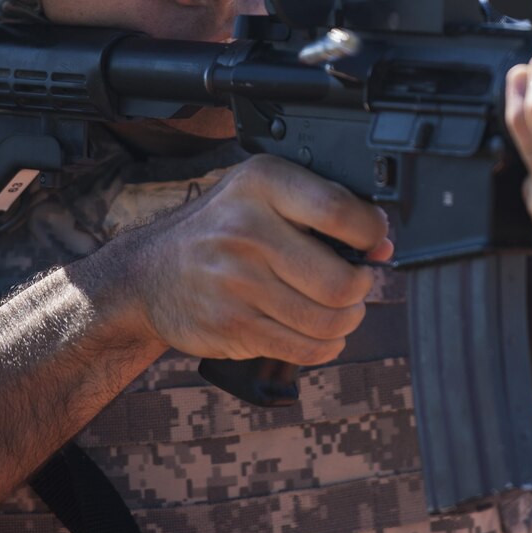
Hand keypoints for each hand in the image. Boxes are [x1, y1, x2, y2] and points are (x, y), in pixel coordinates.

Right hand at [123, 155, 393, 364]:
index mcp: (260, 184)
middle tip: (357, 283)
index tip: (374, 241)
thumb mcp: (261, 194)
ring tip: (341, 309)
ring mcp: (236, 282)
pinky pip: (304, 348)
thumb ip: (321, 209)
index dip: (372, 233)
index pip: (339, 211)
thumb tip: (383, 244)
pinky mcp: (232, 326)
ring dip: (347, 320)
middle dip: (362, 288)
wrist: (149, 273)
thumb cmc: (220, 228)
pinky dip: (325, 346)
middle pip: (341, 280)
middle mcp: (246, 230)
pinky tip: (321, 333)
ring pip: (327, 321)